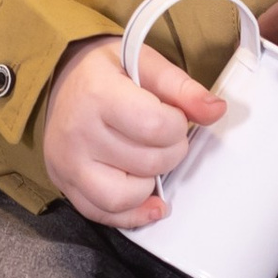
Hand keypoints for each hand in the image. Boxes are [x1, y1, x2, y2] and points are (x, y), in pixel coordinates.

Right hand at [41, 34, 223, 227]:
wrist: (63, 79)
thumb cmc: (106, 71)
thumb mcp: (145, 64)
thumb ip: (182, 88)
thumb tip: (215, 110)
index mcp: (98, 94)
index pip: (155, 127)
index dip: (178, 125)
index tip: (173, 116)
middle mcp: (77, 132)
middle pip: (147, 163)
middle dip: (170, 152)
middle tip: (165, 137)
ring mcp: (68, 162)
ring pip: (124, 197)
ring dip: (150, 184)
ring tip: (149, 161)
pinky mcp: (65, 183)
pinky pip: (102, 214)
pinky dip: (132, 213)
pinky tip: (150, 201)